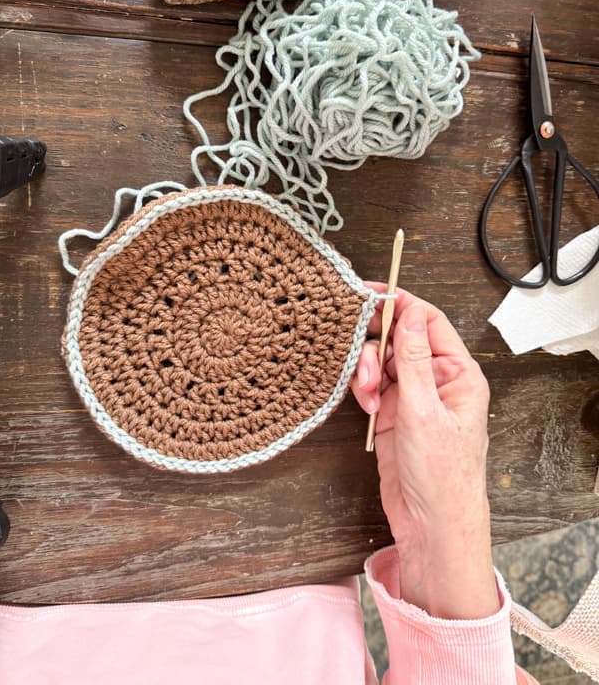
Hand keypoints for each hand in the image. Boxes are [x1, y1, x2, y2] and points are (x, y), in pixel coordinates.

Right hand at [351, 285, 499, 618]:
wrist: (431, 525)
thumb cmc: (443, 476)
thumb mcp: (425, 412)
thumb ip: (414, 360)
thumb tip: (409, 313)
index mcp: (458, 373)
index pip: (428, 322)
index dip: (400, 303)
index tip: (369, 293)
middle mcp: (437, 380)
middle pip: (400, 339)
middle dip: (376, 344)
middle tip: (359, 354)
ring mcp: (414, 397)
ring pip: (382, 362)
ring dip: (367, 370)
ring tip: (366, 393)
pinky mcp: (394, 414)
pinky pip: (373, 385)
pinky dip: (363, 389)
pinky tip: (365, 404)